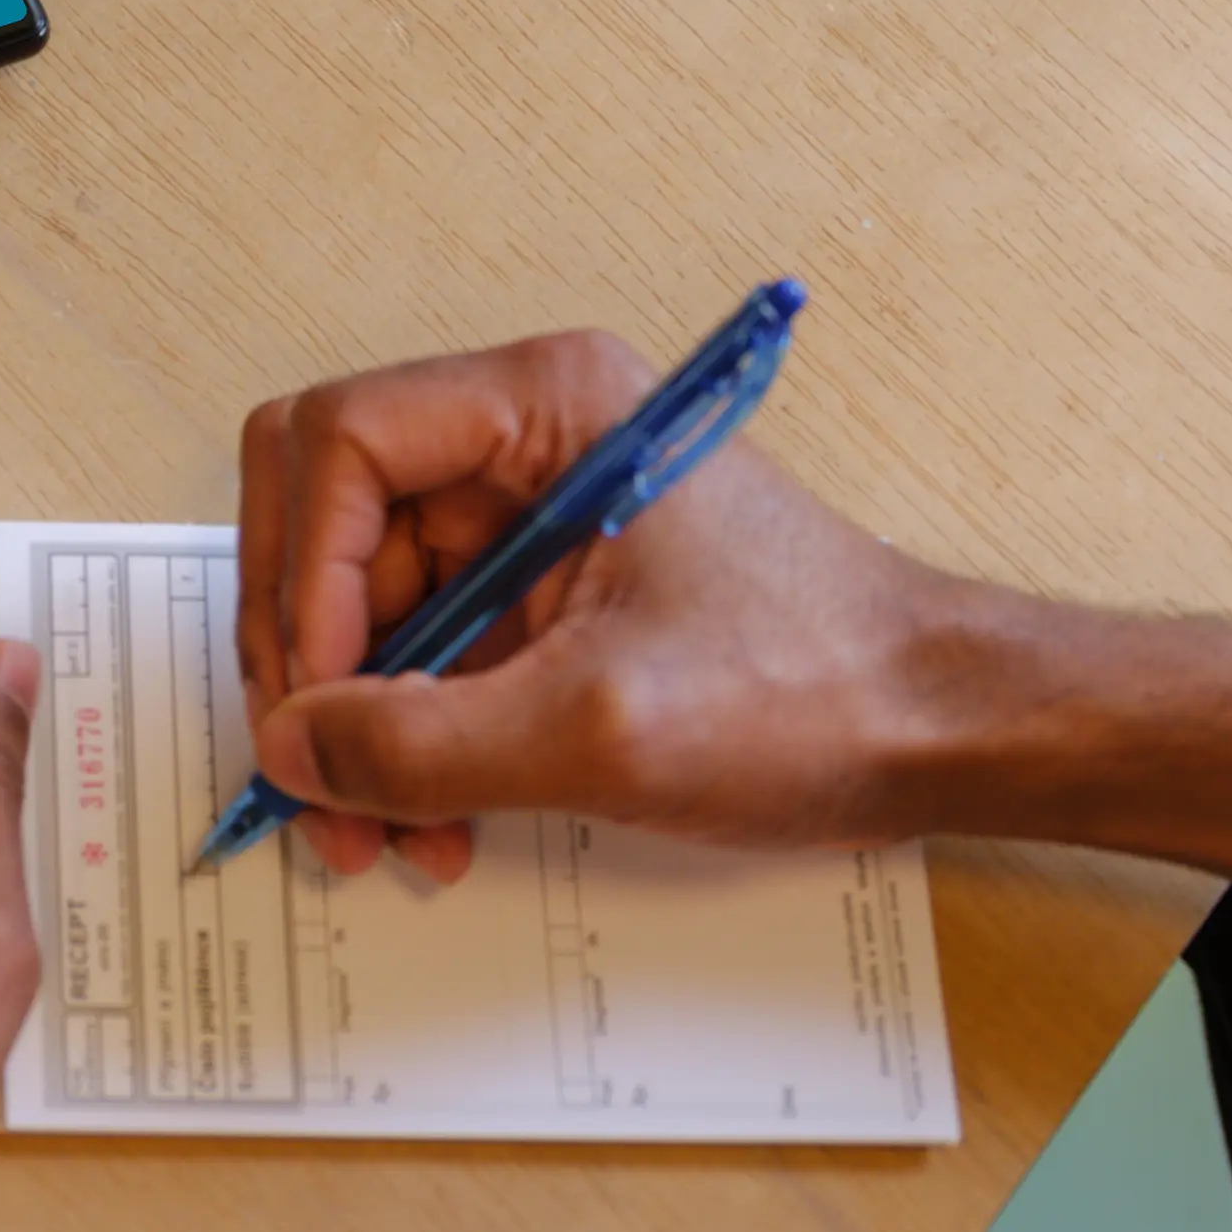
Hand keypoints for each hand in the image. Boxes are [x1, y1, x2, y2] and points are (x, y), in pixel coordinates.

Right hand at [236, 330, 982, 880]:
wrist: (937, 730)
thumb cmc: (818, 687)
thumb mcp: (601, 730)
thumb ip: (424, 743)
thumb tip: (294, 749)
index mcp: (545, 404)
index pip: (341, 441)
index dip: (307, 574)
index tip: (324, 698)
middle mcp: (524, 438)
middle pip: (327, 516)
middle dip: (311, 659)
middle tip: (318, 777)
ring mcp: (528, 515)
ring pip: (362, 596)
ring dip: (354, 719)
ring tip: (382, 828)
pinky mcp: (541, 590)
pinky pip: (421, 648)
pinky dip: (406, 736)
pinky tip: (435, 817)